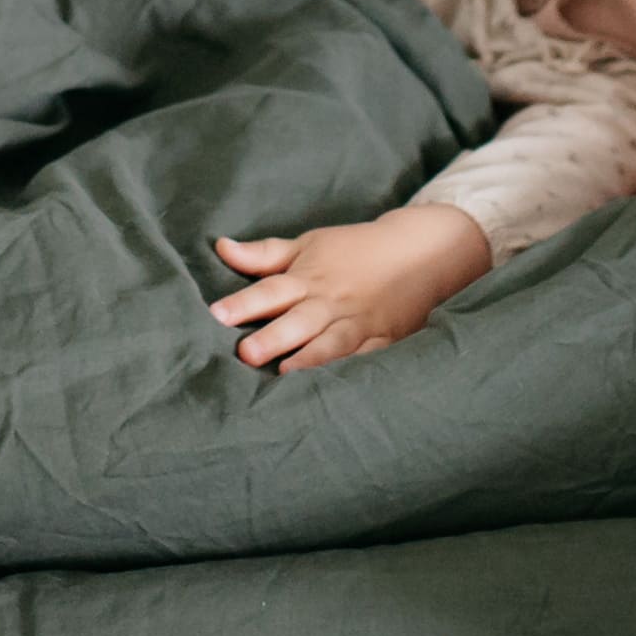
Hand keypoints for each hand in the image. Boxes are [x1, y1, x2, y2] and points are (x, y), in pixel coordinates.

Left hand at [204, 205, 494, 372]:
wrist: (418, 252)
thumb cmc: (353, 250)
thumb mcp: (309, 245)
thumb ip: (264, 255)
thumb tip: (221, 247)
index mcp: (308, 278)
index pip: (271, 290)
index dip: (244, 303)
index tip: (217, 315)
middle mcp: (330, 302)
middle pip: (298, 321)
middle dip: (273, 337)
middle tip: (246, 353)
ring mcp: (357, 324)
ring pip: (331, 344)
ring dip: (309, 359)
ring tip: (285, 375)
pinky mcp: (381, 342)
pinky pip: (364, 359)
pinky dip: (349, 372)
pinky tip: (333, 390)